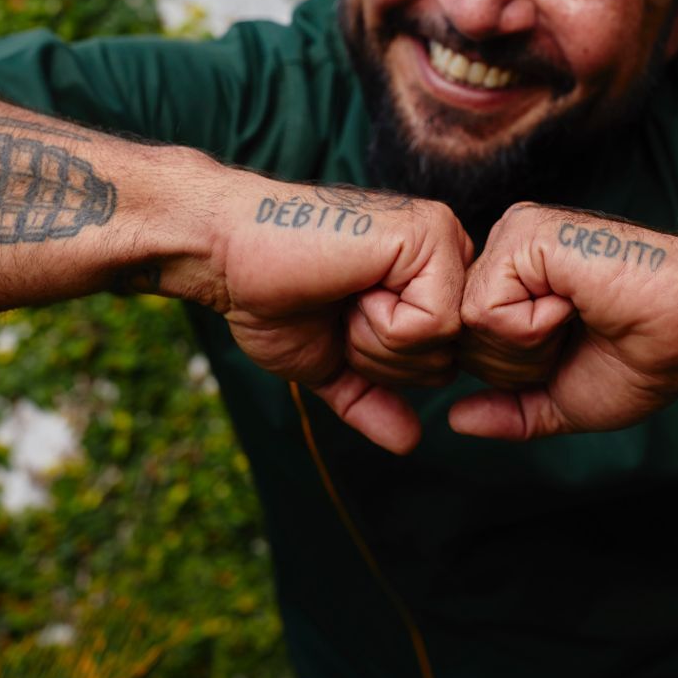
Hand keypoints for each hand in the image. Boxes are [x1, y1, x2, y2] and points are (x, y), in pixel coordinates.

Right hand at [209, 177, 471, 453]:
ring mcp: (443, 243)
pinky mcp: (432, 235)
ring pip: (444, 346)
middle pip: (447, 361)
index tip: (340, 323)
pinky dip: (383, 323)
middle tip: (340, 308)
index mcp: (426, 284)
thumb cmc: (273, 298)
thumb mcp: (329, 362)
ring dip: (376, 339)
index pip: (440, 365)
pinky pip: (435, 324)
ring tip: (345, 293)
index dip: (383, 365)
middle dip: (380, 357)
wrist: (230, 255)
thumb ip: (371, 397)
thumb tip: (410, 442)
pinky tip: (355, 285)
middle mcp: (445, 258)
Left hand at [451, 204, 677, 439]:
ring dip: (528, 346)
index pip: (465, 347)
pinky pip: (485, 309)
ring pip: (468, 324)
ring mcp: (513, 238)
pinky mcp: (523, 233)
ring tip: (579, 316)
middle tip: (578, 333)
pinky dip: (532, 326)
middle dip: (518, 364)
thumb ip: (510, 411)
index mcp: (513, 284)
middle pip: (460, 339)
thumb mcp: (564, 398)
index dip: (513, 373)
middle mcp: (506, 254)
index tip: (570, 351)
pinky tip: (575, 302)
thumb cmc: (643, 358)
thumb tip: (455, 419)